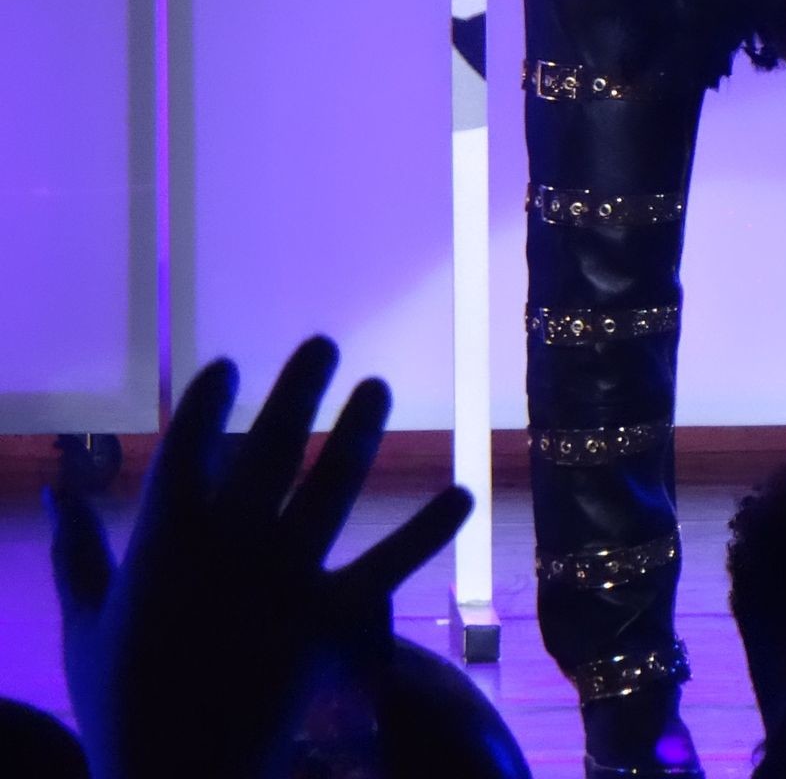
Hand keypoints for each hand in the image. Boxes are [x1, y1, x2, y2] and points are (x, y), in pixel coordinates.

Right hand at [49, 336, 471, 778]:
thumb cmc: (124, 706)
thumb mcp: (85, 627)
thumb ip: (77, 554)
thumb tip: (59, 492)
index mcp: (163, 539)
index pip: (191, 443)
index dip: (211, 398)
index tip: (229, 367)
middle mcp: (230, 544)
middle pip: (272, 443)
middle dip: (300, 386)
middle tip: (324, 343)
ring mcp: (285, 578)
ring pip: (332, 484)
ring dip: (359, 429)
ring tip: (377, 387)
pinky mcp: (332, 621)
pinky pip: (389, 565)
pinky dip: (428, 530)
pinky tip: (462, 495)